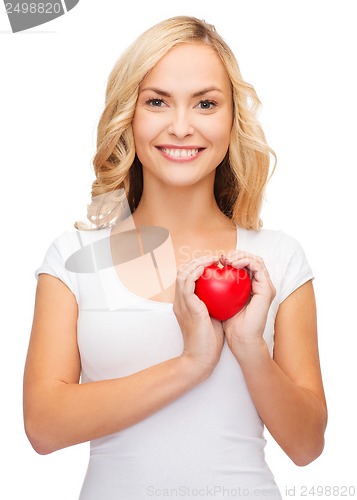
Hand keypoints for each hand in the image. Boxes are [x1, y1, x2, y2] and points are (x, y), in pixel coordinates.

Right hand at [173, 255, 224, 378]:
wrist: (200, 359)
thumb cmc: (208, 343)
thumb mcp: (211, 319)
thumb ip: (214, 305)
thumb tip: (227, 295)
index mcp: (184, 305)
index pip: (186, 280)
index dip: (197, 269)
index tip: (213, 266)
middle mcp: (179, 302)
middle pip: (182, 272)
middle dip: (196, 261)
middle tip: (213, 259)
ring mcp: (181, 303)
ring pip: (183, 273)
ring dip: (197, 263)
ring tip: (211, 259)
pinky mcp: (187, 305)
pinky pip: (189, 281)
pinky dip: (197, 271)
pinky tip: (209, 268)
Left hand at [221, 251, 275, 356]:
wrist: (240, 339)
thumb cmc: (228, 323)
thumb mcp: (219, 301)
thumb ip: (217, 288)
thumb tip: (203, 273)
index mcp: (251, 287)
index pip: (244, 265)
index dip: (232, 259)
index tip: (216, 261)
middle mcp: (260, 285)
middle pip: (251, 260)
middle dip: (237, 253)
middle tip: (222, 257)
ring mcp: (266, 287)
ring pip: (256, 260)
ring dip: (241, 255)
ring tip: (227, 258)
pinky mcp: (267, 289)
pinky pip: (258, 267)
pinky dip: (246, 261)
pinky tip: (233, 264)